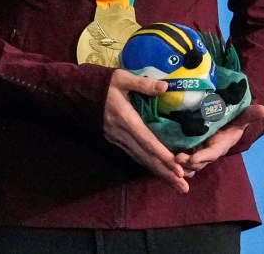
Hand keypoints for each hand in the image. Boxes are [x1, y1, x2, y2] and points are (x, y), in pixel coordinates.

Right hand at [103, 69, 189, 192]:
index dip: (163, 156)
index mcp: (126, 119)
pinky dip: (149, 165)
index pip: (147, 141)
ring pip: (141, 159)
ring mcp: (118, 139)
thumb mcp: (122, 78)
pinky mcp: (116, 141)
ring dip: (159, 173)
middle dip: (165, 172)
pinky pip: (135, 156)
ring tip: (177, 184)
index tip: (178, 168)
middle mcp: (122, 134)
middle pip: (146, 157)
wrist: (78, 92)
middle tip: (184, 186)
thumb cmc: (103, 83)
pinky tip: (160, 172)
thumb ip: (144, 84)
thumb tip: (166, 87)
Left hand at [176, 104, 263, 172]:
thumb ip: (248, 114)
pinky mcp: (186, 148)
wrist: (220, 120)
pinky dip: (171, 160)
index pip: (211, 154)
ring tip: (169, 159)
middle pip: (196, 161)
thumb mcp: (239, 118)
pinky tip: (162, 156)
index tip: (192, 159)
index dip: (202, 157)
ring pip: (186, 163)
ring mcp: (196, 151)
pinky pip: (178, 157)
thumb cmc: (230, 121)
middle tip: (177, 159)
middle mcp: (207, 152)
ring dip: (179, 164)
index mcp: (219, 146)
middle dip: (187, 163)